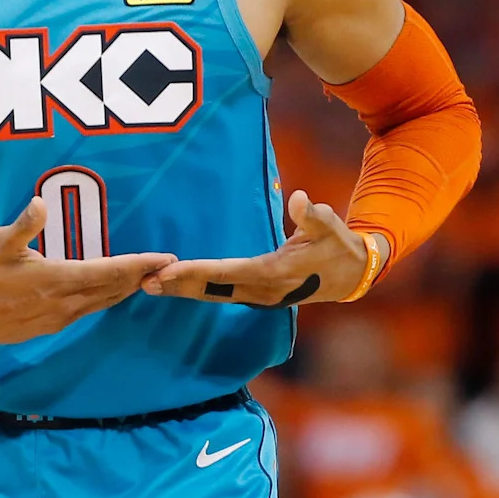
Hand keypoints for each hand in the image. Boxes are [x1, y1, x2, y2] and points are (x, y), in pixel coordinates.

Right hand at [0, 197, 176, 353]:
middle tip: (167, 265)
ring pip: (104, 302)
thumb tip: (41, 203)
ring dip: (127, 289)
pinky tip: (112, 291)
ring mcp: (60, 317)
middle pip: (114, 289)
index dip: (140, 264)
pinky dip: (108, 298)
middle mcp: (65, 301)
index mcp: (56, 278)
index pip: (110, 271)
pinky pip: (90, 310)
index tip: (164, 257)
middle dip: (142, 276)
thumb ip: (23, 225)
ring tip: (146, 277)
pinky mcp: (53, 325)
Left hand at [140, 190, 389, 306]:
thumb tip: (301, 200)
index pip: (227, 274)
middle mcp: (262, 291)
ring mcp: (260, 297)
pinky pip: (222, 293)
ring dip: (184, 291)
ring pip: (215, 294)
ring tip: (152, 286)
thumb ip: (314, 215)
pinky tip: (179, 287)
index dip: (197, 272)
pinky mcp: (258, 295)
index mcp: (275, 274)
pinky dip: (199, 290)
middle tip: (145, 283)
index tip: (170, 271)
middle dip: (179, 286)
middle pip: (213, 289)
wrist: (353, 274)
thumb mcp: (331, 227)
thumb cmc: (339, 246)